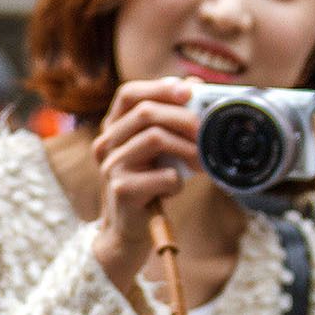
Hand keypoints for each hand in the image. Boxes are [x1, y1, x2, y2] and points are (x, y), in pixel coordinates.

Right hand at [89, 78, 199, 292]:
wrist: (129, 229)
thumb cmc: (149, 183)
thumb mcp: (158, 149)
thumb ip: (171, 118)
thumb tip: (195, 85)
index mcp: (113, 129)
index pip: (128, 94)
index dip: (157, 87)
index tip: (188, 91)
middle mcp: (106, 144)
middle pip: (145, 113)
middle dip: (183, 117)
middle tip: (208, 130)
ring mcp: (111, 166)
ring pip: (154, 139)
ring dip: (187, 149)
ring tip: (201, 163)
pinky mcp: (122, 190)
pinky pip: (163, 176)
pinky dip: (178, 182)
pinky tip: (175, 189)